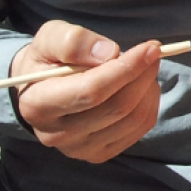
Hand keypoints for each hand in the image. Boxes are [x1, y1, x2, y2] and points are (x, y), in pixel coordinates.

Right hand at [10, 20, 161, 162]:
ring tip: (143, 68)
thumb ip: (73, 41)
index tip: (150, 48)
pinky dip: (149, 103)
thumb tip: (110, 53)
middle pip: (118, 107)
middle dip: (143, 75)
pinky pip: (140, 128)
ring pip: (134, 119)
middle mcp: (56, 134)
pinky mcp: (99, 153)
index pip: (92, 92)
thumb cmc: (48, 59)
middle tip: (152, 52)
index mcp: (38, 104)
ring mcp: (79, 149)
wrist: (40, 88)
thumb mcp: (51, 37)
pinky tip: (141, 87)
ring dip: (148, 88)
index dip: (126, 68)